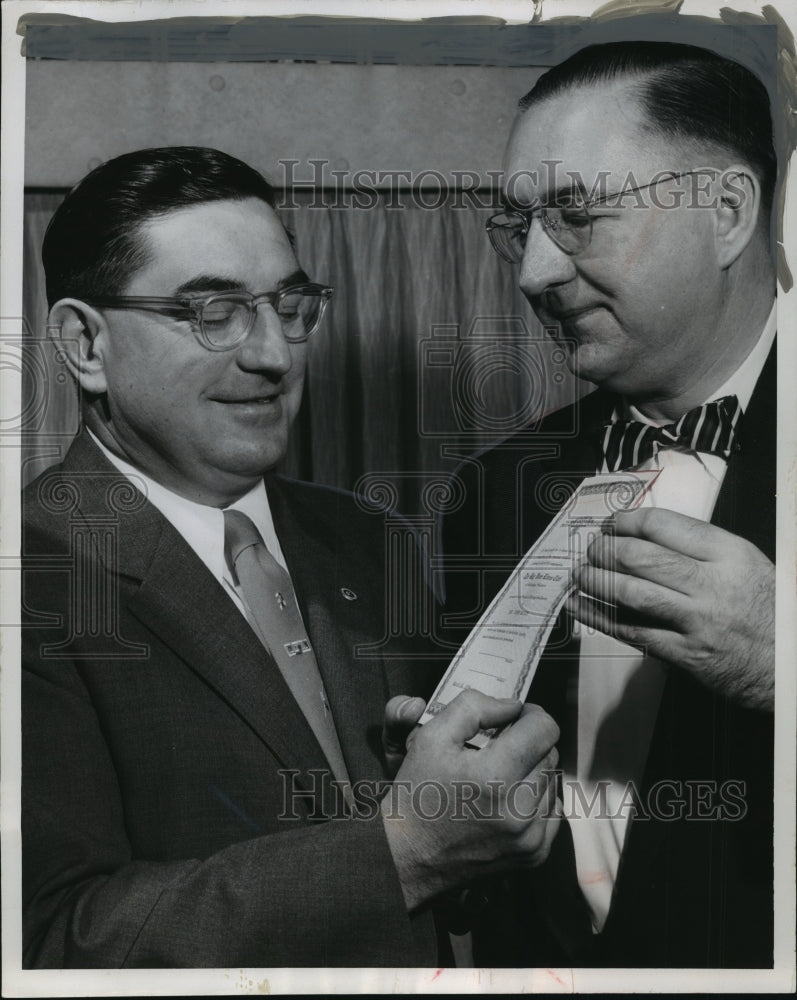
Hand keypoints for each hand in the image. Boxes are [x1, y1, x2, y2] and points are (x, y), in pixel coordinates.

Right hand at [381, 689, 560, 910]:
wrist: (408, 855)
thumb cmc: (417, 793)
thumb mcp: (432, 736)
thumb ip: (474, 707)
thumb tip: (512, 706)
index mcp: (495, 777)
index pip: (544, 729)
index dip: (530, 714)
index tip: (514, 717)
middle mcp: (518, 811)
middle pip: (550, 754)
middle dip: (528, 743)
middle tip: (499, 746)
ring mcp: (529, 837)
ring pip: (552, 781)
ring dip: (532, 770)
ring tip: (499, 775)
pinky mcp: (534, 854)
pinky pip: (551, 811)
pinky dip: (535, 800)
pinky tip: (507, 799)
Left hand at [567, 508, 773, 710]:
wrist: (792, 661)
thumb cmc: (768, 609)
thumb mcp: (746, 564)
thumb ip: (701, 549)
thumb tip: (645, 536)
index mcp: (728, 553)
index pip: (663, 526)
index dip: (627, 521)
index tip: (611, 524)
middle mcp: (712, 583)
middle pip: (641, 557)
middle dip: (605, 550)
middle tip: (590, 549)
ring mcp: (698, 620)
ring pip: (632, 592)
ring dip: (597, 580)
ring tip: (579, 574)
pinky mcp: (688, 653)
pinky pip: (634, 632)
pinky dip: (601, 617)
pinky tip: (581, 607)